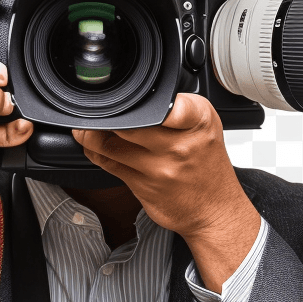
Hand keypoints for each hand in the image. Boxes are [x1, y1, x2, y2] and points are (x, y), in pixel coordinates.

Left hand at [72, 93, 261, 291]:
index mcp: (197, 123)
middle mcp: (178, 146)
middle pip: (127, 124)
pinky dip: (94, 150)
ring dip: (92, 133)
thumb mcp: (205, 123)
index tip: (131, 99)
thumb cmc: (207, 161)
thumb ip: (178, 106)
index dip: (146, 102)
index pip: (169, 107)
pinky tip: (93, 143)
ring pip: (110, 144)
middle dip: (108, 114)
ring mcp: (159, 170)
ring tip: (89, 124)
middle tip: (97, 107)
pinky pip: (108, 164)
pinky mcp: (142, 187)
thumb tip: (140, 94)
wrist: (213, 208)